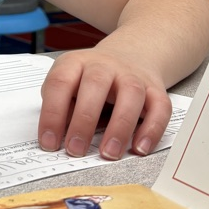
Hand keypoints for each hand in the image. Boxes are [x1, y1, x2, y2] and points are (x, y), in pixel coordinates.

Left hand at [38, 49, 171, 160]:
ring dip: (120, 126)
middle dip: (83, 121)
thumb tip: (56, 139)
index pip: (59, 83)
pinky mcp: (155, 89)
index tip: (49, 143)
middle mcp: (104, 64)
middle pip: (95, 85)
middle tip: (75, 150)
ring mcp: (132, 75)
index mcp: (75, 62)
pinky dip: (152, 129)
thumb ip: (62, 107)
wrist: (130, 55)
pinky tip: (140, 149)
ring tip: (109, 153)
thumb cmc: (89, 80)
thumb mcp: (69, 85)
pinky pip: (159, 107)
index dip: (52, 114)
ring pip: (131, 94)